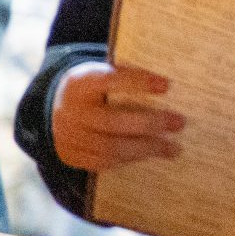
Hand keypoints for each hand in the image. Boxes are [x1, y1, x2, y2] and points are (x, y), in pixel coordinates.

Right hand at [49, 63, 181, 173]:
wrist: (54, 106)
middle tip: (179, 123)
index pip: (110, 80)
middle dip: (151, 123)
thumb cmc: (95, 87)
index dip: (139, 82)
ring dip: (146, 148)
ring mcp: (67, 135)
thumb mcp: (104, 73)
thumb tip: (168, 87)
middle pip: (113, 121)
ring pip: (110, 147)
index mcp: (81, 83)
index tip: (167, 85)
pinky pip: (102, 162)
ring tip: (173, 148)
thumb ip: (128, 77)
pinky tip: (148, 154)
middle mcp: (70, 110)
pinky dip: (129, 159)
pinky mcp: (70, 154)